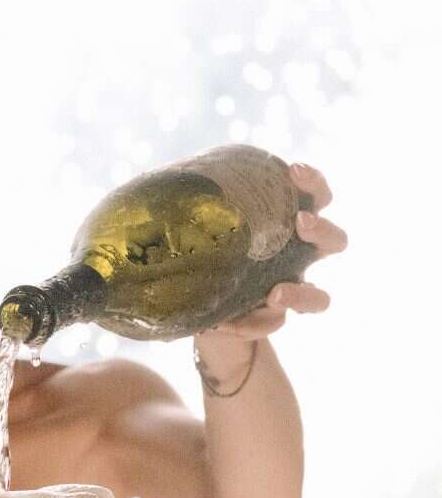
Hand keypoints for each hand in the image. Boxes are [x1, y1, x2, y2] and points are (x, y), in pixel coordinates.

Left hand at [201, 162, 345, 352]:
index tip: (295, 171)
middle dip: (322, 230)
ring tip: (275, 293)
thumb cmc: (199, 251)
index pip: (314, 197)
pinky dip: (250, 324)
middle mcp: (295, 257)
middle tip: (300, 223)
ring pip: (320, 298)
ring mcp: (288, 291)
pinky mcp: (270, 322)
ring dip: (303, 295)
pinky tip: (225, 323)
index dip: (312, 183)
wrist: (193, 306)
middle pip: (335, 241)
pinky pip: (273, 327)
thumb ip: (187, 203)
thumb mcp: (192, 224)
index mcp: (282, 224)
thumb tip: (162, 179)